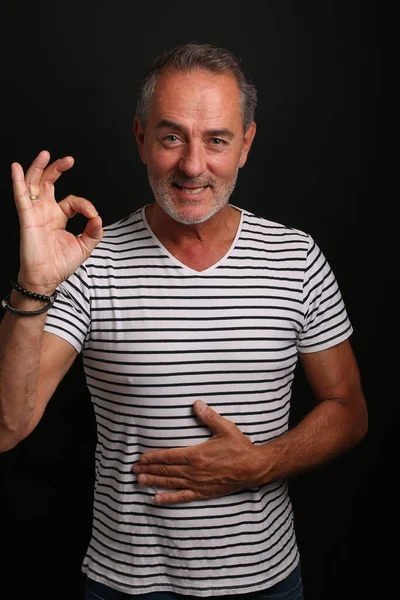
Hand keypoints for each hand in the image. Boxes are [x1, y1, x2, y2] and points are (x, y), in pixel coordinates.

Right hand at [11, 150, 102, 293]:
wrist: (47, 278)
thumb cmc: (60, 264)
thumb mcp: (85, 246)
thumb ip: (94, 232)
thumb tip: (98, 218)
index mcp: (58, 217)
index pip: (72, 201)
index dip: (85, 205)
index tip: (93, 217)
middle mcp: (45, 212)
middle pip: (48, 183)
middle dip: (57, 169)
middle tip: (69, 160)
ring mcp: (35, 213)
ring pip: (33, 184)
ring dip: (38, 168)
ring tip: (45, 154)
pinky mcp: (27, 218)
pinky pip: (21, 197)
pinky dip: (18, 182)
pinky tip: (16, 168)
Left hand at [132, 400, 263, 504]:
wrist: (254, 468)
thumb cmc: (239, 447)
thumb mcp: (225, 428)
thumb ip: (209, 416)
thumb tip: (196, 404)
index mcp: (197, 455)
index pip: (168, 456)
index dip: (153, 457)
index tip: (141, 457)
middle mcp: (194, 471)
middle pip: (166, 470)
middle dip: (148, 469)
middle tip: (134, 469)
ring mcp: (198, 483)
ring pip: (171, 483)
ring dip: (154, 482)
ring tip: (139, 481)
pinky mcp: (204, 493)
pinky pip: (183, 497)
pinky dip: (168, 498)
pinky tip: (156, 499)